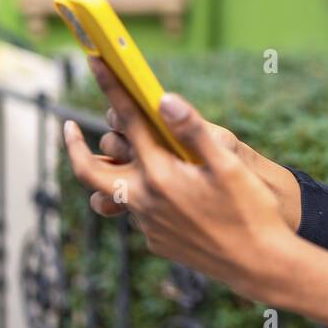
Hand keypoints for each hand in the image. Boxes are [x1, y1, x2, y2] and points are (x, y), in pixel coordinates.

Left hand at [84, 57, 301, 231]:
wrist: (260, 265)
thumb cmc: (251, 211)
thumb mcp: (228, 165)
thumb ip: (193, 130)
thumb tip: (164, 99)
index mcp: (161, 175)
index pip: (128, 121)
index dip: (110, 88)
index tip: (95, 62)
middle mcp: (145, 201)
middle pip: (90, 170)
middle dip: (73, 147)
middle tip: (67, 127)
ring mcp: (148, 225)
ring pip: (113, 193)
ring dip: (111, 171)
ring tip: (117, 157)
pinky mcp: (158, 242)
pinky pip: (137, 212)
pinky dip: (139, 194)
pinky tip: (162, 189)